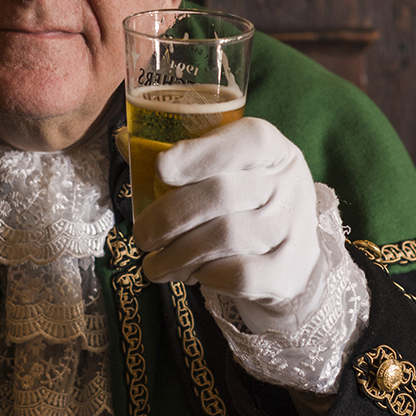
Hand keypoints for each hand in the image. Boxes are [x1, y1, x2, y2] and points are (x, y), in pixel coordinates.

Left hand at [134, 117, 325, 321]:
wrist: (292, 260)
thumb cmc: (245, 205)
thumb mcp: (226, 172)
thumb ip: (181, 157)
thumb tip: (122, 140)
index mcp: (272, 149)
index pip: (247, 140)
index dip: (201, 153)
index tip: (161, 168)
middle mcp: (289, 184)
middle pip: (221, 193)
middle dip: (169, 216)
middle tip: (142, 236)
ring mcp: (293, 229)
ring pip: (224, 236)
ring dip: (177, 254)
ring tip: (155, 265)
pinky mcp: (289, 271)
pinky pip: (238, 274)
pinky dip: (206, 276)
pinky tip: (192, 276)